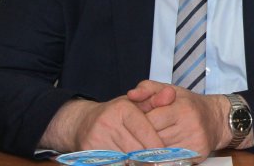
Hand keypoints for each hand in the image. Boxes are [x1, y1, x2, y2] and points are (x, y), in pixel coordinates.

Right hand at [39, 97, 163, 152]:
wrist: (83, 123)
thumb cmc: (116, 114)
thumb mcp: (135, 103)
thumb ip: (155, 100)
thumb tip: (170, 94)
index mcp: (122, 108)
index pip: (145, 131)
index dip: (157, 145)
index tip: (166, 153)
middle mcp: (107, 122)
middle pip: (136, 148)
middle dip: (148, 156)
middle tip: (158, 161)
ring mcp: (96, 138)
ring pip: (125, 158)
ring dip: (136, 162)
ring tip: (146, 161)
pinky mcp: (88, 152)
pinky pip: (113, 163)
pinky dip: (124, 164)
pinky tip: (130, 163)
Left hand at [127, 80, 229, 161]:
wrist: (216, 119)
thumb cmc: (189, 104)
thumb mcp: (169, 90)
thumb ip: (148, 89)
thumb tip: (131, 94)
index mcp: (182, 108)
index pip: (149, 121)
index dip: (140, 122)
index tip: (137, 121)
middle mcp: (190, 126)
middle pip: (153, 138)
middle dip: (144, 137)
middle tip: (140, 134)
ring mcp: (194, 143)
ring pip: (160, 152)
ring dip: (151, 149)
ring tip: (148, 142)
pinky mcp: (197, 155)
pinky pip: (170, 160)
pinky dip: (161, 157)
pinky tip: (158, 151)